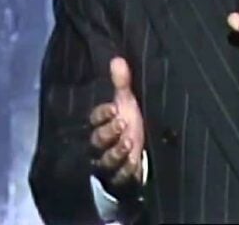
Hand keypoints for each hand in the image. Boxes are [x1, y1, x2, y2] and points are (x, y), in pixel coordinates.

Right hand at [87, 57, 144, 191]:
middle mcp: (102, 145)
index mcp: (102, 124)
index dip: (102, 115)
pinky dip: (126, 171)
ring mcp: (111, 162)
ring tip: (129, 142)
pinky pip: (119, 178)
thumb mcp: (128, 102)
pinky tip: (135, 162)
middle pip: (97, 141)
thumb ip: (122, 83)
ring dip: (116, 152)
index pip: (94, 120)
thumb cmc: (131, 121)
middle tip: (122, 122)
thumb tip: (118, 59)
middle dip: (108, 132)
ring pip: (105, 161)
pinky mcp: (121, 177)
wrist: (143, 150)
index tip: (114, 107)